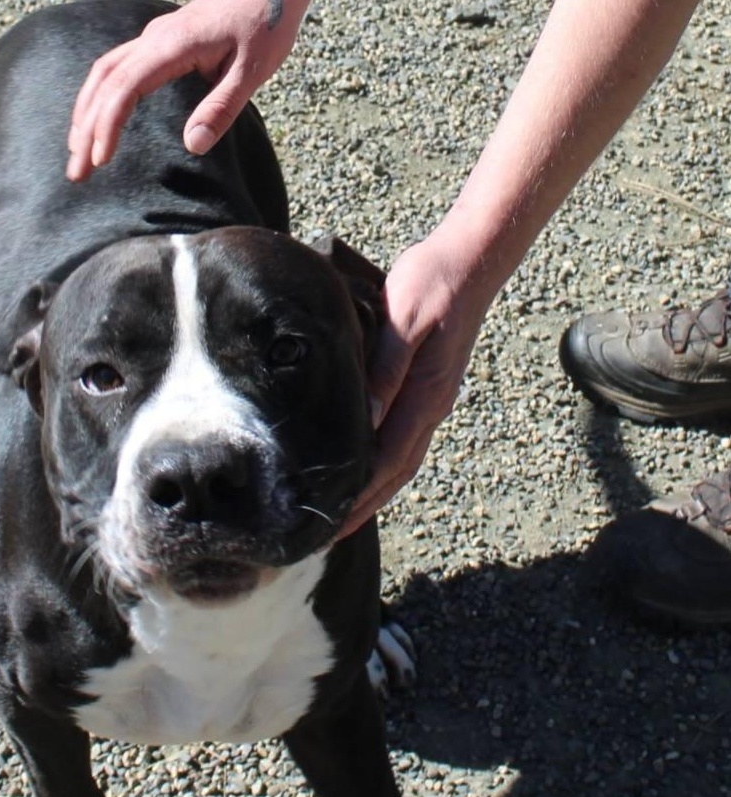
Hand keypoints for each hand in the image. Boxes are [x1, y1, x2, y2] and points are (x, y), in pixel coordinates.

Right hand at [66, 0, 298, 180]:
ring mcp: (152, 37)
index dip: (107, 124)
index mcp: (172, 46)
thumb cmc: (265, 25)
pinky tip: (95, 118)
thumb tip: (192, 146)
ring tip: (77, 152)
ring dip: (85, 112)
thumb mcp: (251, 74)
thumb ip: (220, 109)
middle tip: (77, 172)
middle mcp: (153, 38)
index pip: (124, 87)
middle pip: (103, 83)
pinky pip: (115, 67)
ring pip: (103, 73)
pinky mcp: (158, 41)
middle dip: (85, 129)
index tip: (100, 158)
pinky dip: (99, 96)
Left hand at [339, 232, 493, 534]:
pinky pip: (401, 437)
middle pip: (396, 471)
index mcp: (425, 396)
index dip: (360, 496)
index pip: (388, 461)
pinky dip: (381, 461)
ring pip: (401, 458)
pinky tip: (362, 464)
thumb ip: (386, 365)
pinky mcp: (425, 387)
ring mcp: (430, 399)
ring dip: (373, 489)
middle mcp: (430, 406)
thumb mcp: (404, 318)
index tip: (331, 522)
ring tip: (340, 512)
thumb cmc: (433, 284)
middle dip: (364, 506)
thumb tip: (368, 413)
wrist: (469, 262)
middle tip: (327, 535)